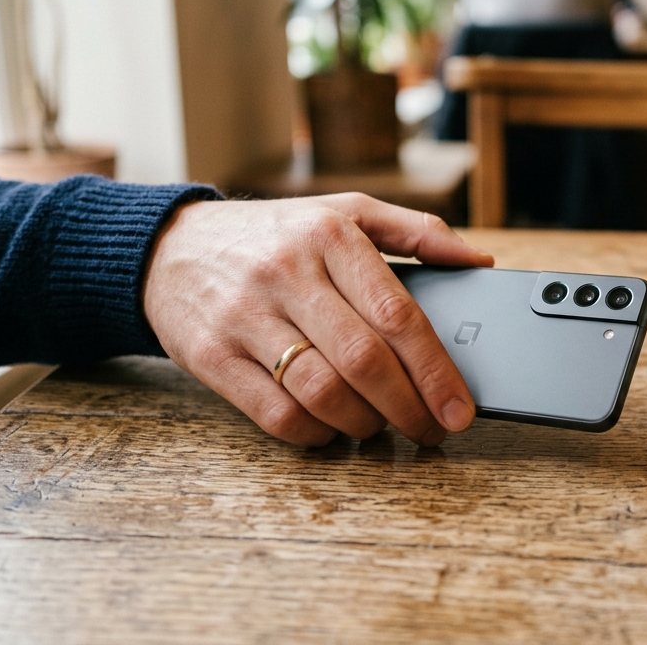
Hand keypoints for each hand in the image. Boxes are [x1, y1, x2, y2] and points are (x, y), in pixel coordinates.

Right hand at [143, 193, 493, 446]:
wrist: (169, 247)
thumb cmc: (273, 236)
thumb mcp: (344, 213)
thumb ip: (415, 232)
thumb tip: (478, 263)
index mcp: (329, 236)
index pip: (397, 314)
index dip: (436, 370)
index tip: (459, 407)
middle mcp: (287, 273)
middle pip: (364, 360)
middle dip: (410, 408)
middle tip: (433, 429)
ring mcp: (245, 317)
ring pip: (322, 392)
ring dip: (365, 423)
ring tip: (382, 425)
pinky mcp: (212, 356)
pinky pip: (276, 414)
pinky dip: (316, 434)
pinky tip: (333, 428)